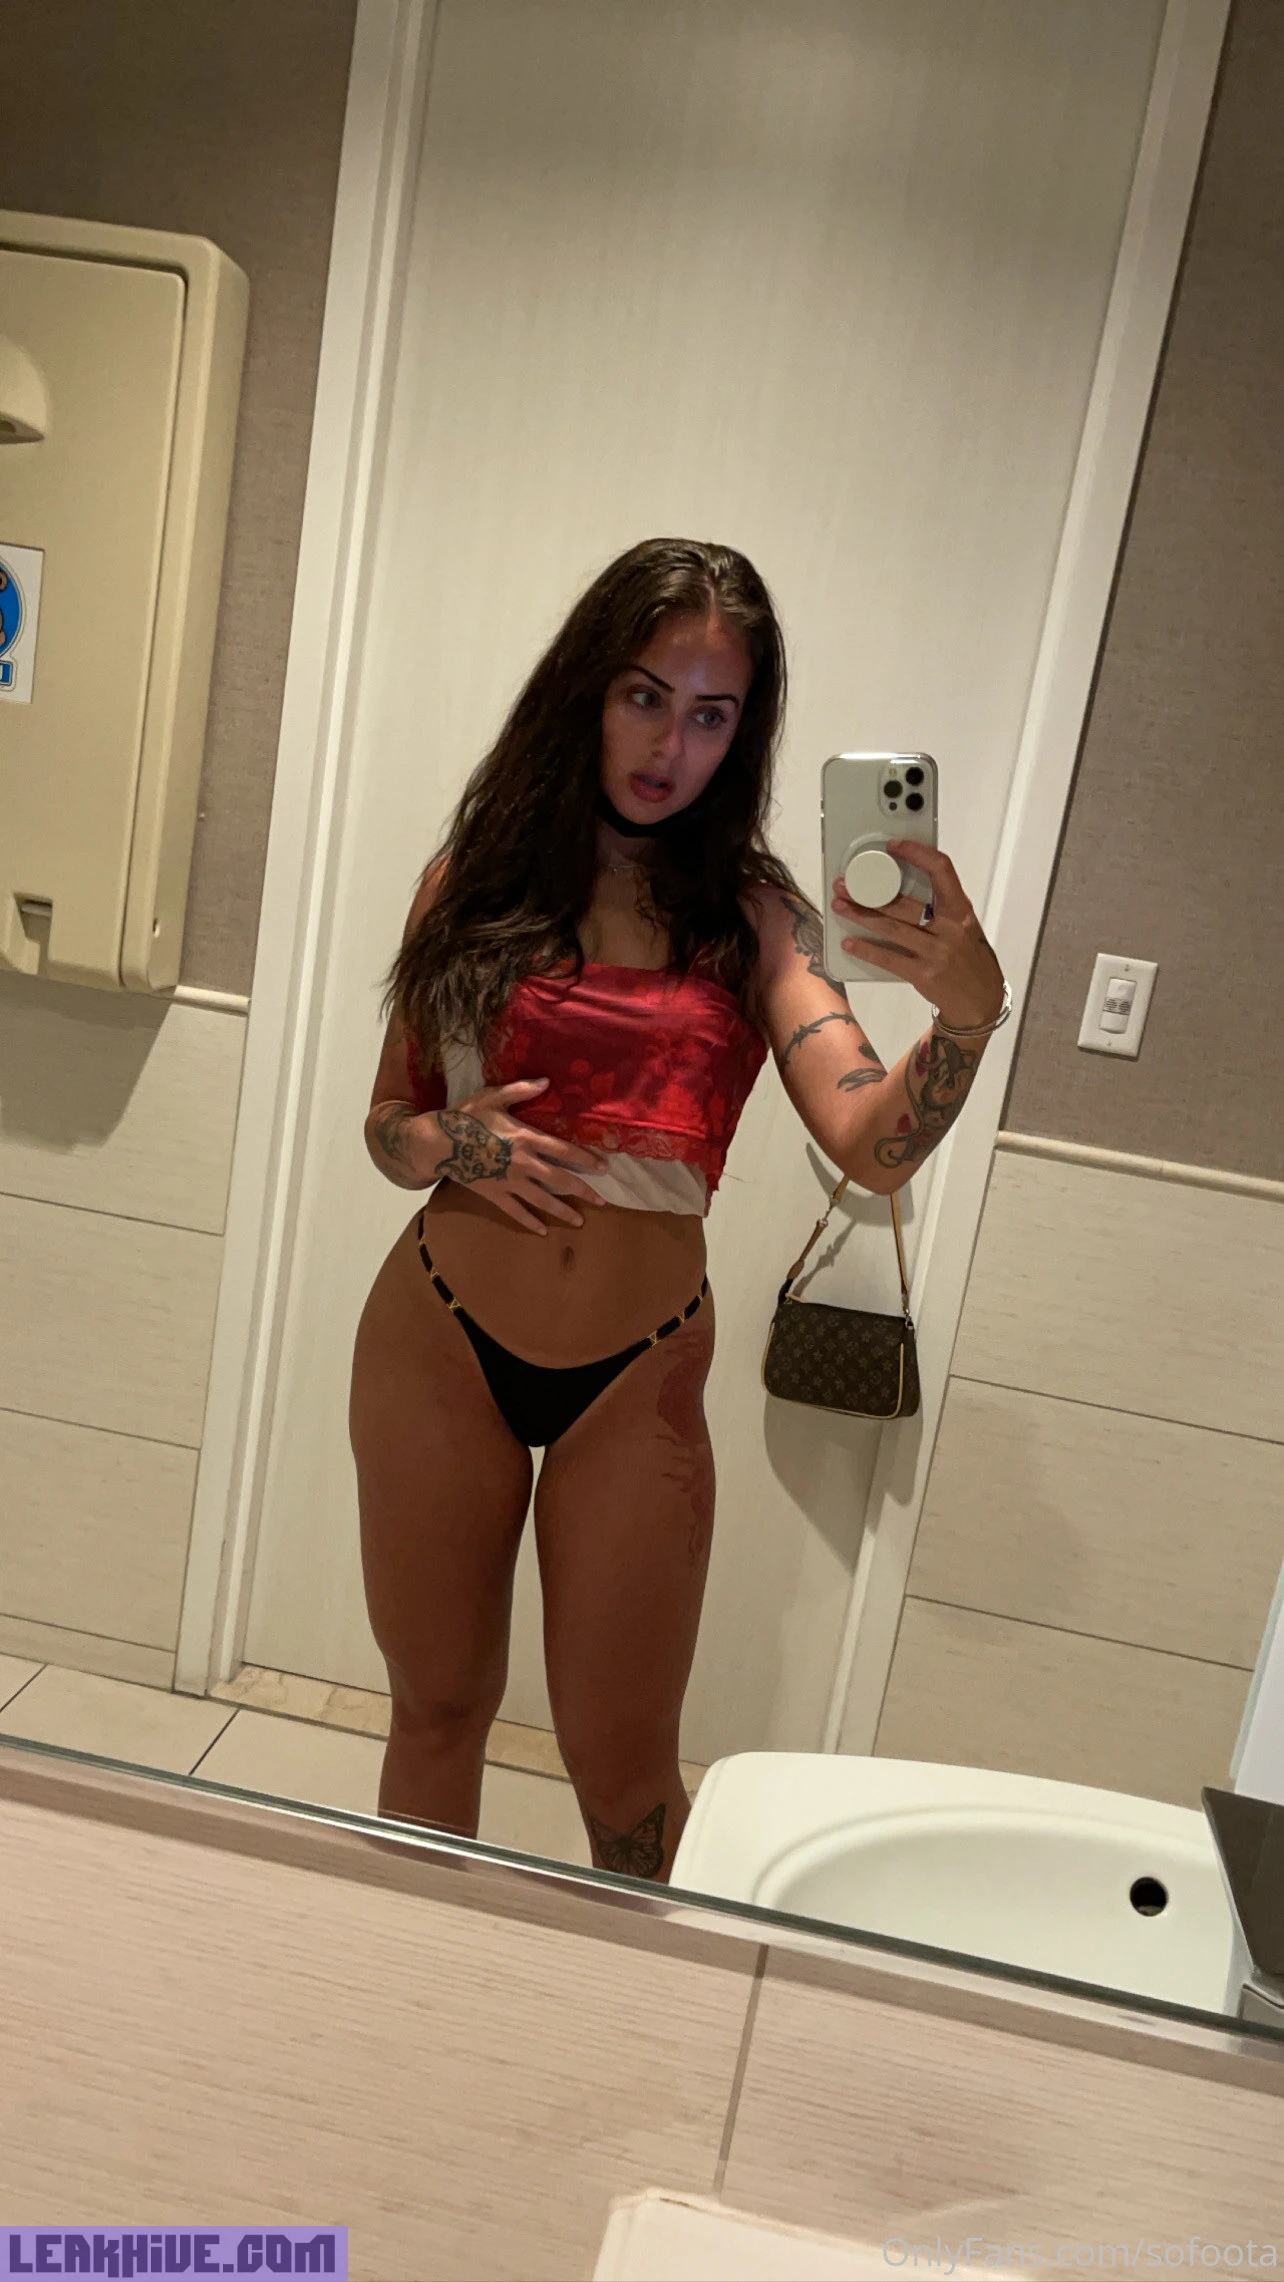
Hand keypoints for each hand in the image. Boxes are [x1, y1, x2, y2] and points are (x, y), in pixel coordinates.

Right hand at [437, 1078, 609, 1233]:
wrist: (437, 1143)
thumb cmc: (466, 1117)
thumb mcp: (493, 1097)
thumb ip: (521, 1090)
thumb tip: (546, 1081)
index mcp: (526, 1138)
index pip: (564, 1151)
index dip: (585, 1159)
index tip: (603, 1168)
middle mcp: (523, 1163)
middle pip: (560, 1180)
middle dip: (583, 1191)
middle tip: (602, 1201)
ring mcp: (509, 1182)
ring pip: (542, 1200)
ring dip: (562, 1211)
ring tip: (579, 1221)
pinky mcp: (494, 1194)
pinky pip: (515, 1211)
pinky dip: (529, 1221)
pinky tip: (541, 1230)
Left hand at [831, 842, 1004, 1029]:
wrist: (981, 1001)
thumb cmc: (969, 959)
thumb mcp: (964, 927)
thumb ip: (941, 908)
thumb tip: (900, 888)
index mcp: (961, 910)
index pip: (941, 870)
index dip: (917, 853)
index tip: (894, 846)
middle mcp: (950, 928)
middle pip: (903, 903)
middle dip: (869, 893)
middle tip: (844, 884)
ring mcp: (937, 952)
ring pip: (891, 928)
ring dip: (861, 916)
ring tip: (840, 906)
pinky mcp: (923, 974)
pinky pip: (888, 959)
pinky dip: (866, 949)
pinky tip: (849, 943)